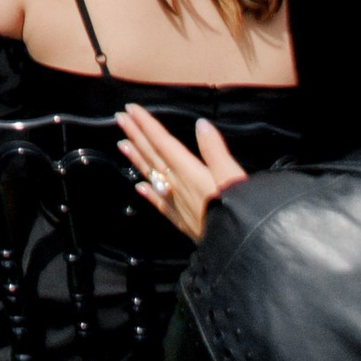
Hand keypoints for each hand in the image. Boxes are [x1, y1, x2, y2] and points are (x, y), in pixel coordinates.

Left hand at [117, 102, 246, 243]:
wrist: (239, 250)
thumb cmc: (240, 211)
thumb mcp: (232, 176)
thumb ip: (215, 150)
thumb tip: (201, 124)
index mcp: (189, 172)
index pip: (163, 143)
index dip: (147, 125)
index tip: (130, 110)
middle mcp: (178, 186)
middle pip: (153, 156)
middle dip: (136, 135)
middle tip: (119, 118)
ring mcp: (178, 205)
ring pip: (152, 177)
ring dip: (137, 159)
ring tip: (122, 145)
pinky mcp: (183, 222)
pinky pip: (160, 204)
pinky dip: (149, 193)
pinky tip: (140, 188)